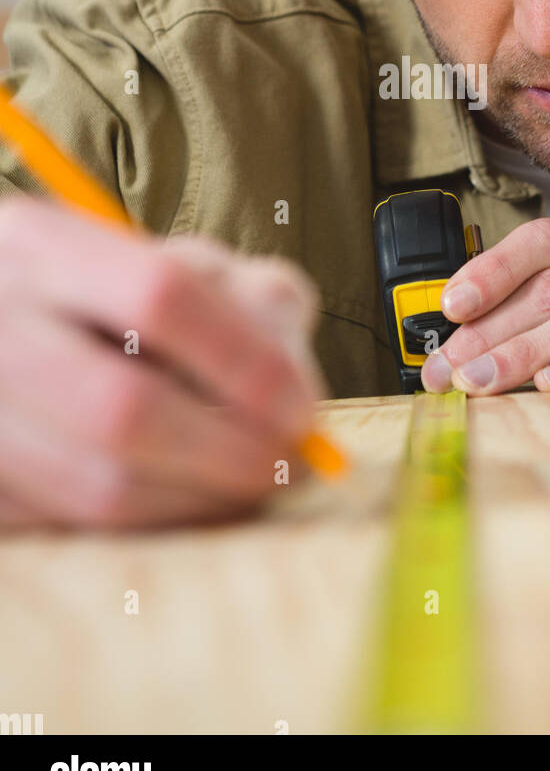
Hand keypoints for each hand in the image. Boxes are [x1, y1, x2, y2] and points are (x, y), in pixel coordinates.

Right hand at [0, 196, 323, 528]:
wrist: (3, 318)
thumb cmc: (115, 293)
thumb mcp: (178, 261)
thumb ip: (248, 301)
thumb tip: (294, 394)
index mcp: (43, 244)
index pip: (159, 296)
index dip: (246, 363)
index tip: (300, 409)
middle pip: (123, 409)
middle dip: (230, 453)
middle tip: (288, 464)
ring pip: (98, 488)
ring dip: (200, 501)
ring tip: (249, 485)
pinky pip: (75, 526)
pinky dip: (151, 521)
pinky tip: (186, 497)